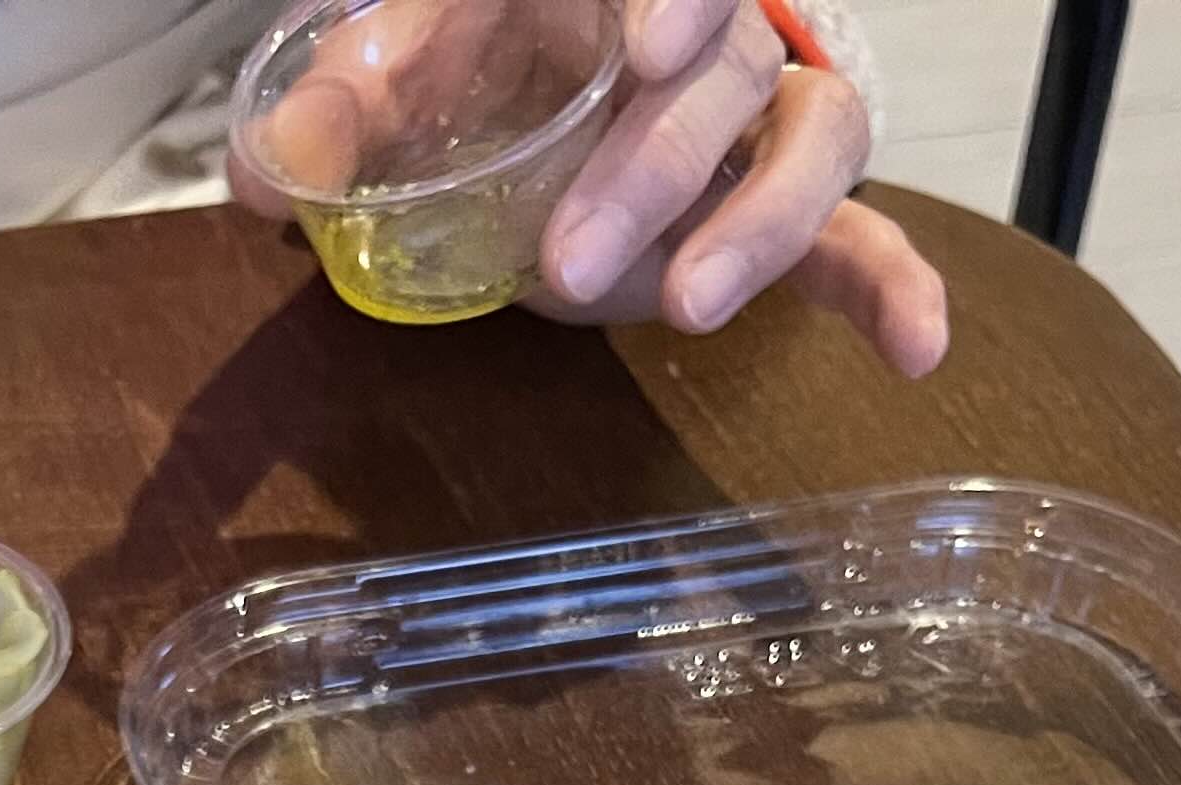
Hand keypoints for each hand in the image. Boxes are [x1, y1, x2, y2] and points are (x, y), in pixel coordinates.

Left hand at [236, 0, 947, 376]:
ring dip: (757, 226)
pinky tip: (919, 355)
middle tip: (571, 258)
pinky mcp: (792, 209)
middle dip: (653, 167)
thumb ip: (339, 111)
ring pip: (812, 139)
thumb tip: (261, 177)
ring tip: (688, 312)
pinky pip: (865, 236)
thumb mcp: (407, 73)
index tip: (644, 50)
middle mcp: (708, 34)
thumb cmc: (484, 59)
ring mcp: (761, 118)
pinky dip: (895, 291)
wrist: (541, 89)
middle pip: (723, 72)